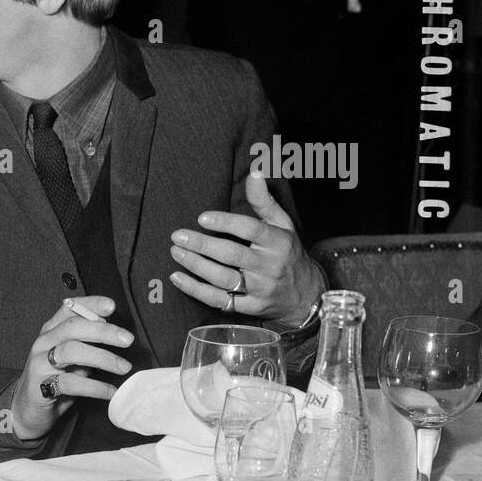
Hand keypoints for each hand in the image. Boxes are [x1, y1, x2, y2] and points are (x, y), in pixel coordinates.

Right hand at [10, 295, 136, 439]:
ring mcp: (39, 364)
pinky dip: (95, 387)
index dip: (90, 304)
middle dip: (102, 331)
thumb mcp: (72, 359)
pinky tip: (111, 391)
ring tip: (124, 368)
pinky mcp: (40, 387)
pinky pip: (70, 383)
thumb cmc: (55, 380)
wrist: (27, 410)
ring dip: (102, 357)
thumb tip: (116, 334)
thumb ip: (87, 344)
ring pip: (71, 351)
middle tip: (128, 340)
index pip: (69, 309)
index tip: (112, 306)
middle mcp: (43, 343)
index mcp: (51, 331)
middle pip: (72, 327)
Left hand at [167, 170, 324, 324]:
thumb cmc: (288, 254)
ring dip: (195, 266)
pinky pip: (219, 301)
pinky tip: (177, 277)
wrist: (306, 296)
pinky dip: (196, 290)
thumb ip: (264, 201)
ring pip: (223, 279)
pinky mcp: (248, 308)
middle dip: (202, 245)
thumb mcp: (283, 225)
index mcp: (278, 242)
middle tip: (178, 236)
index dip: (226, 223)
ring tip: (175, 252)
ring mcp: (259, 290)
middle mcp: (269, 267)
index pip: (251, 230)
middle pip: (232, 255)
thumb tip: (254, 172)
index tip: (202, 218)